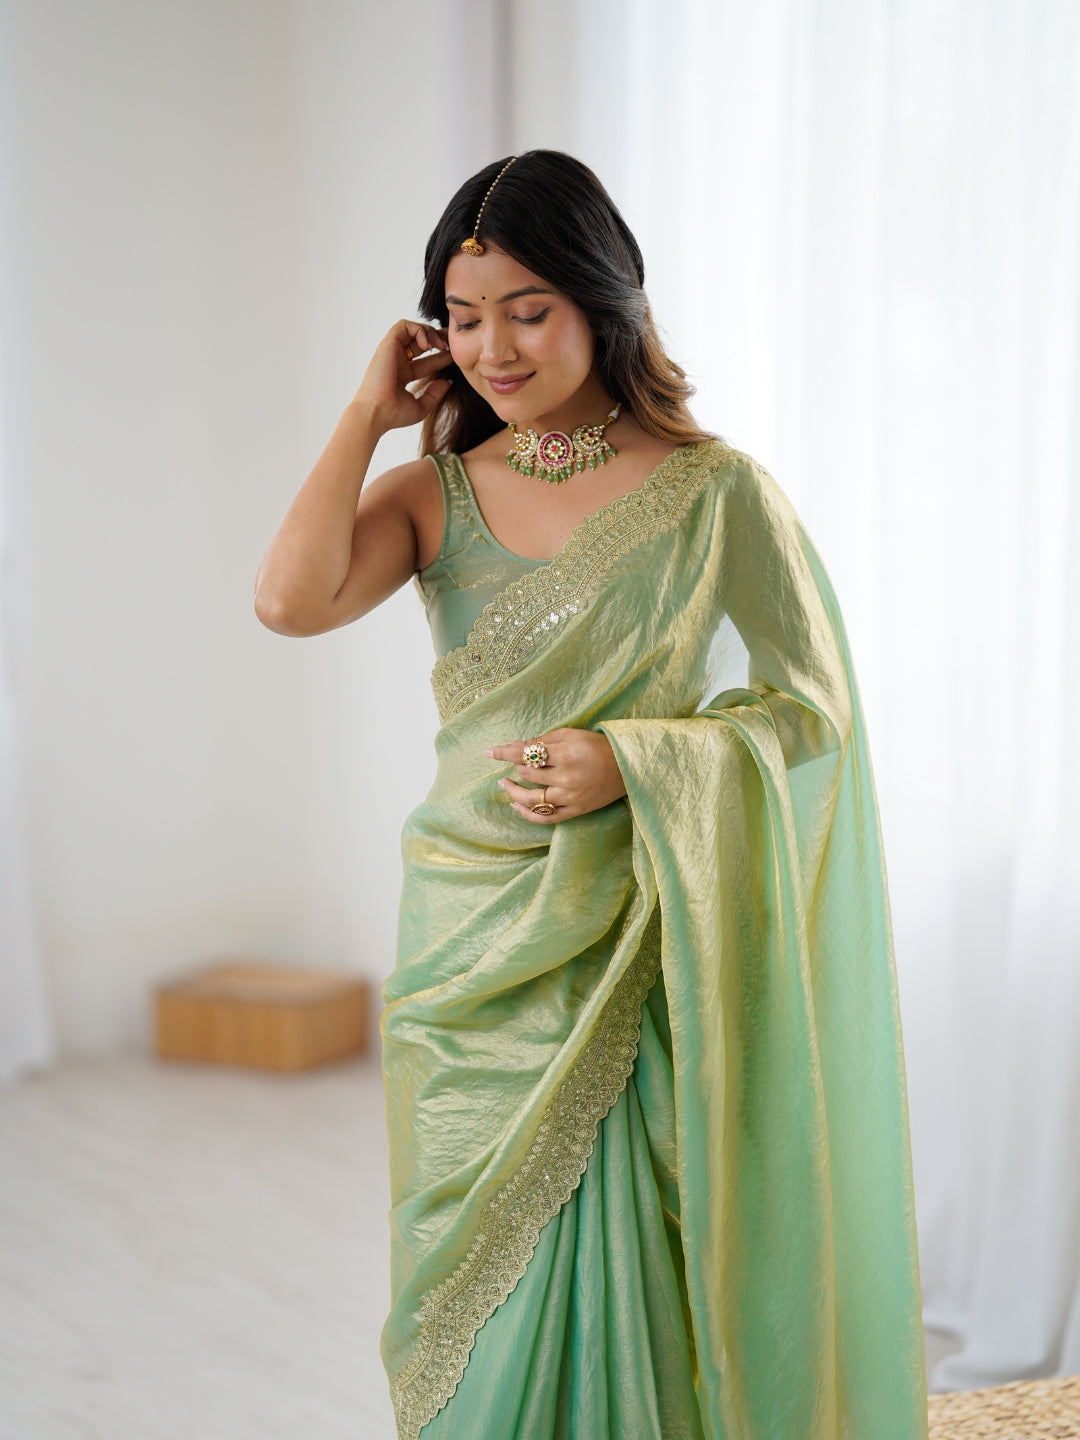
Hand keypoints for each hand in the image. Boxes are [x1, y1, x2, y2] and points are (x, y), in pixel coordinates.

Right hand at [353, 318, 453, 431]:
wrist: (377, 412)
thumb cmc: (394, 414)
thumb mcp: (421, 406)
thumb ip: (435, 393)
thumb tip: (448, 382)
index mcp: (403, 374)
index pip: (426, 361)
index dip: (442, 357)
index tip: (455, 357)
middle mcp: (397, 361)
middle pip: (420, 342)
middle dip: (438, 338)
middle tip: (452, 342)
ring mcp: (392, 352)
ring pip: (413, 330)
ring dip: (430, 333)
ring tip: (441, 345)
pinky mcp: (388, 344)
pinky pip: (404, 326)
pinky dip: (418, 329)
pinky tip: (427, 345)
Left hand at [485, 728, 627, 824]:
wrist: (626, 768)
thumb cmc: (597, 746)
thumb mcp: (571, 735)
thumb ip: (542, 741)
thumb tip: (514, 745)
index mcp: (567, 754)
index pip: (527, 754)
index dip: (505, 752)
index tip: (489, 751)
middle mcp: (568, 777)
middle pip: (528, 774)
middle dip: (514, 767)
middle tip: (510, 762)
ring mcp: (571, 797)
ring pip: (532, 799)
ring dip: (514, 792)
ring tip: (505, 784)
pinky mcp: (575, 811)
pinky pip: (545, 817)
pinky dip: (527, 814)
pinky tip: (515, 806)